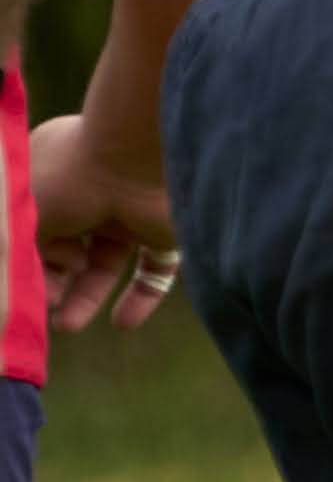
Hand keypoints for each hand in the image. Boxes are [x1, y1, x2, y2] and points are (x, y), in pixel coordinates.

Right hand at [31, 111, 181, 329]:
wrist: (135, 156)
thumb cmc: (67, 176)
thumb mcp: (24, 214)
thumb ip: (22, 246)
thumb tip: (34, 272)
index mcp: (48, 177)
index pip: (33, 225)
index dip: (26, 257)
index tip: (19, 282)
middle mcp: (88, 194)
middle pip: (67, 248)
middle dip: (52, 280)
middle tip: (44, 305)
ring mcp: (126, 211)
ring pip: (105, 263)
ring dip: (85, 296)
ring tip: (66, 325)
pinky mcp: (162, 230)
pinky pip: (155, 269)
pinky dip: (141, 296)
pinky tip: (123, 323)